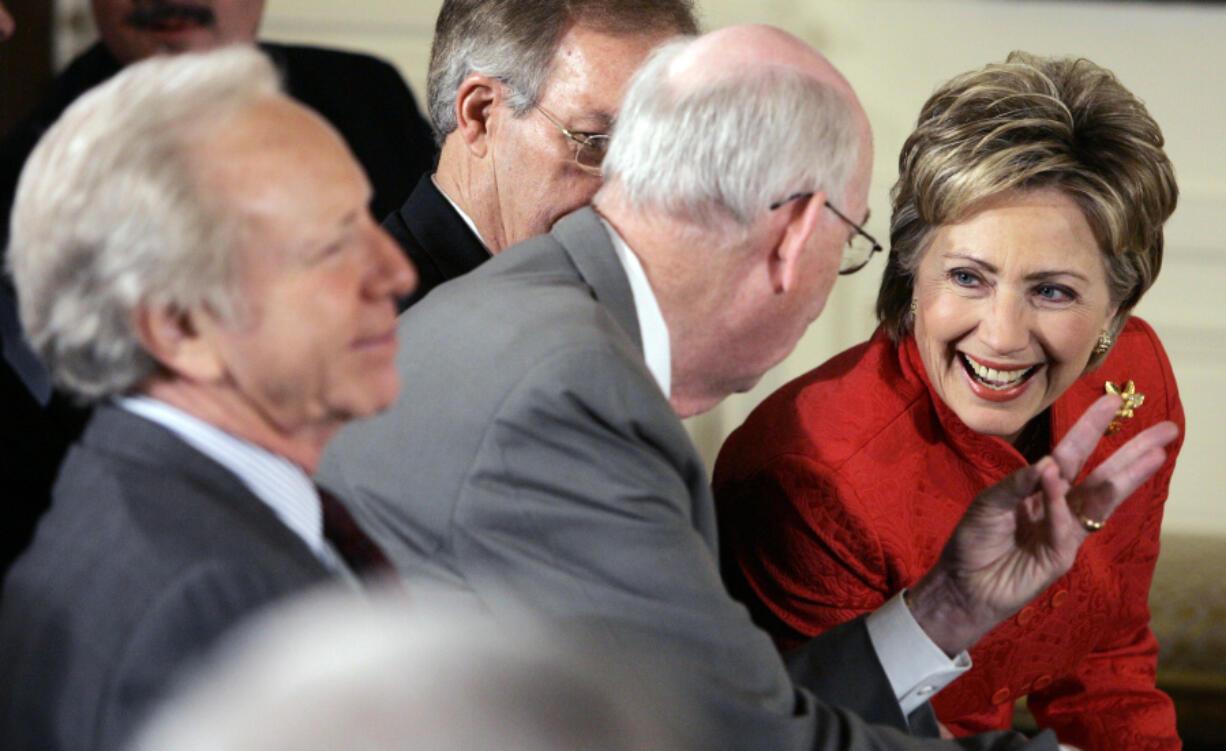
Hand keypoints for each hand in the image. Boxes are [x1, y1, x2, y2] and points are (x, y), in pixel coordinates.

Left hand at [907, 394, 1178, 655]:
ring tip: (1153, 454)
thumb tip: (1049, 464)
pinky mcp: (1060, 557)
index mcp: (1041, 489)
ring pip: (1100, 501)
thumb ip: (1017, 484)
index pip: (1072, 453)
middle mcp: (1058, 508)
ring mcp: (1064, 533)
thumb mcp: (989, 503)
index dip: (1091, 428)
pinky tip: (1057, 479)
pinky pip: (1064, 525)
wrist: (963, 586)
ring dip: (1125, 476)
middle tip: (1166, 430)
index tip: (1113, 401)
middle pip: (1102, 475)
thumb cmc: (974, 542)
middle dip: (1132, 453)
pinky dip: (1058, 502)